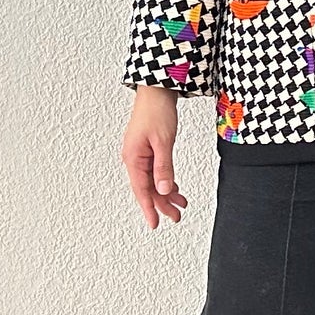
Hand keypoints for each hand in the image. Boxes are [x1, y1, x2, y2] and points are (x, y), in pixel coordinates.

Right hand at [122, 87, 189, 228]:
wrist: (157, 91)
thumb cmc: (156, 111)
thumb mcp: (163, 142)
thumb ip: (164, 168)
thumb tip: (164, 190)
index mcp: (133, 158)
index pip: (142, 190)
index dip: (149, 208)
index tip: (155, 224)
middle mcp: (134, 158)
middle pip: (148, 188)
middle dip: (162, 204)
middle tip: (176, 217)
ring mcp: (140, 154)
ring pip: (153, 181)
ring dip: (166, 194)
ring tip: (180, 205)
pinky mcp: (148, 150)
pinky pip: (155, 172)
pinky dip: (166, 181)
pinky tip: (175, 189)